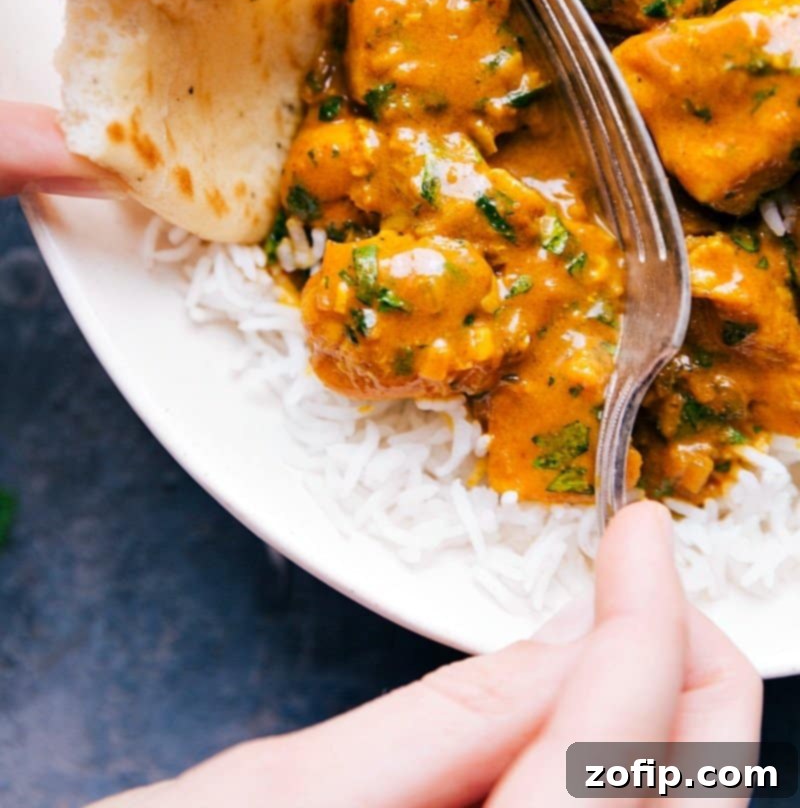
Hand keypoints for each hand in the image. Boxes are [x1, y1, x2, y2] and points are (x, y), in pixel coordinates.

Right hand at [83, 502, 761, 807]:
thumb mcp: (271, 796)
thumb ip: (444, 723)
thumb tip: (570, 633)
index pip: (609, 754)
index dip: (644, 622)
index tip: (639, 533)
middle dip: (688, 673)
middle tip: (647, 578)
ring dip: (666, 719)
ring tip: (623, 631)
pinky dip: (625, 769)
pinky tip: (584, 714)